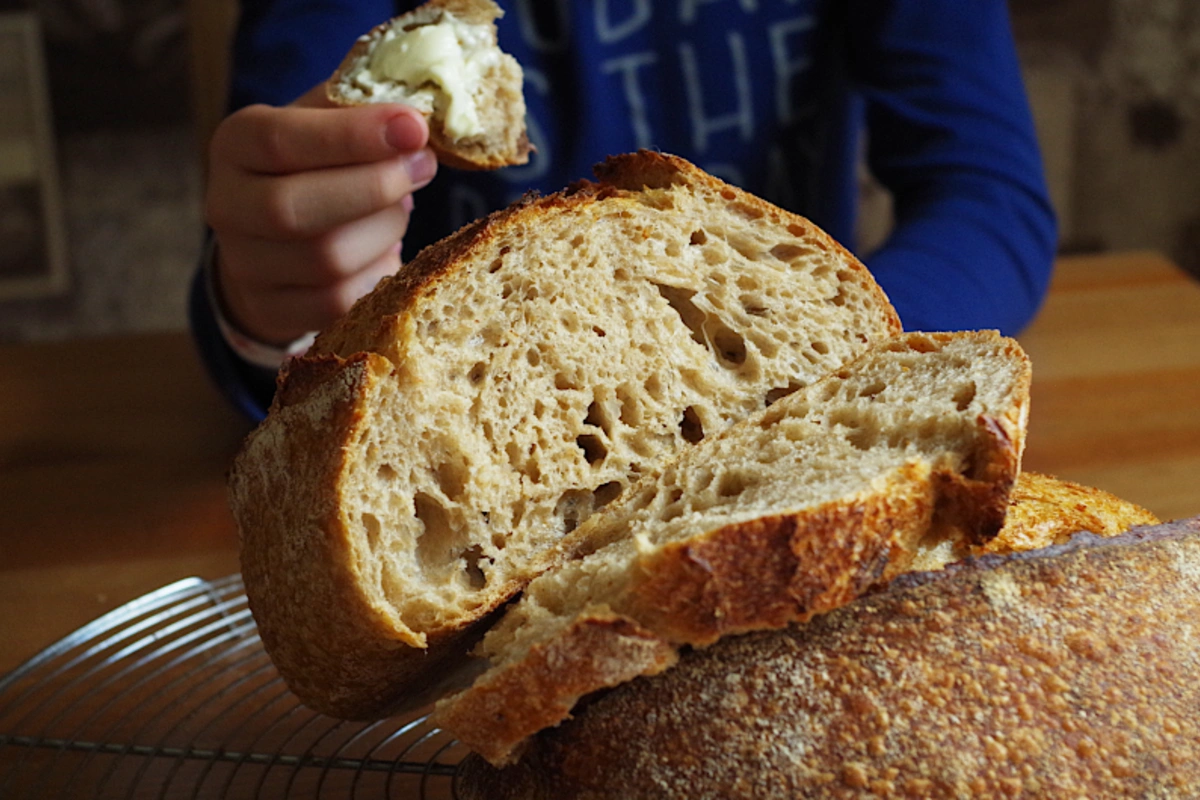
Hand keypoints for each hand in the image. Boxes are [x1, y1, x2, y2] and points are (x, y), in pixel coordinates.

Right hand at [205, 84, 436, 345]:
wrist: (273, 239)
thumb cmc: (312, 167)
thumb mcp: (323, 123)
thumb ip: (360, 110)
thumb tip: (422, 115)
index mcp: (235, 145)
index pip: (281, 140)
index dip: (352, 136)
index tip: (414, 128)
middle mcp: (227, 206)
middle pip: (296, 209)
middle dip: (374, 188)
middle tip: (423, 167)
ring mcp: (245, 265)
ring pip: (325, 260)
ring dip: (383, 232)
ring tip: (400, 209)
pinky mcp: (272, 310)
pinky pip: (337, 303)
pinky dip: (376, 275)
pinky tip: (386, 251)